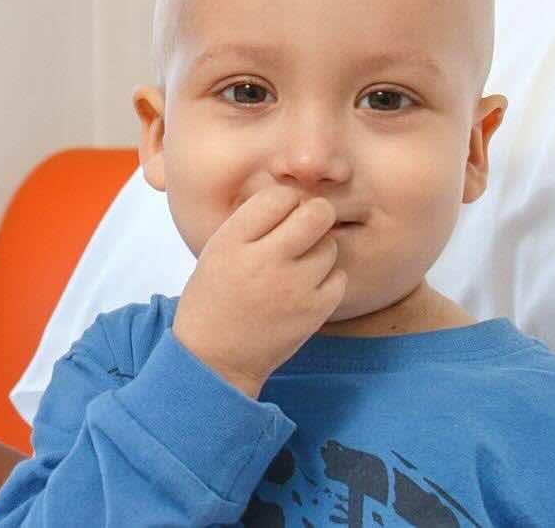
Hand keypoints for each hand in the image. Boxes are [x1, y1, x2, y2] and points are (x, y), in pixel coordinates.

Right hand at [173, 187, 347, 398]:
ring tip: (299, 265)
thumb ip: (253, 221)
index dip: (284, 201)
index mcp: (233, 241)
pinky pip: (339, 277)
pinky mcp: (313, 312)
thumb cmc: (215, 297)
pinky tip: (307, 286)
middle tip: (304, 229)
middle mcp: (264, 260)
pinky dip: (328, 278)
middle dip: (314, 215)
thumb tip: (296, 195)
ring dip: (320, 249)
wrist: (216, 358)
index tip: (279, 216)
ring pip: (330, 245)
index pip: (278, 196)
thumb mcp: (218, 249)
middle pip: (316, 213)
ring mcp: (293, 288)